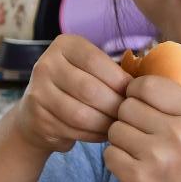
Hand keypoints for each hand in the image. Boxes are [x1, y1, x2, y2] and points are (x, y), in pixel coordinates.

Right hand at [15, 34, 130, 155]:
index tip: (132, 93)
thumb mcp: (90, 70)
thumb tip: (143, 86)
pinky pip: (73, 130)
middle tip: (129, 115)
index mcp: (64, 45)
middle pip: (89, 89)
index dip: (118, 79)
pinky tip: (103, 134)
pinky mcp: (38, 118)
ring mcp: (38, 92)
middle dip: (114, 105)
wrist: (37, 113)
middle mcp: (46, 64)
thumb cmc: (76, 88)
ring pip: (81, 114)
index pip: (94, 60)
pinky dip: (93, 135)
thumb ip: (111, 71)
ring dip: (105, 124)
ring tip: (118, 125)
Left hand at [104, 73, 180, 181]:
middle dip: (128, 118)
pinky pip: (109, 154)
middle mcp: (180, 134)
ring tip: (140, 153)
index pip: (148, 85)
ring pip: (115, 130)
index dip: (137, 92)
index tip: (140, 103)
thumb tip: (178, 56)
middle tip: (142, 134)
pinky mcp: (138, 178)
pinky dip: (116, 161)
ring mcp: (158, 157)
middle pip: (127, 106)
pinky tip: (135, 169)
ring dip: (121, 140)